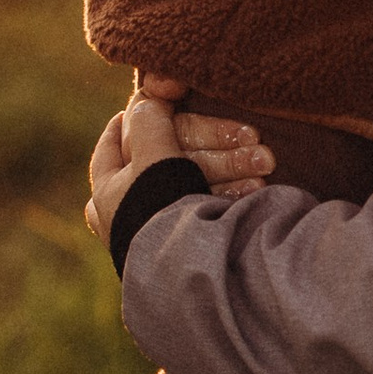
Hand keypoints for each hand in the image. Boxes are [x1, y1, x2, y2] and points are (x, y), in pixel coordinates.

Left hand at [83, 79, 270, 237]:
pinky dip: (231, 193)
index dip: (142, 114)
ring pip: (194, 181)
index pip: (116, 139)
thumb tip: (149, 96)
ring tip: (266, 164)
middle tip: (251, 138)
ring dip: (232, 166)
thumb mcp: (152, 156)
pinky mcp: (184, 243)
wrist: (183, 277)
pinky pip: (209, 205)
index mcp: (107, 189)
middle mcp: (126, 210)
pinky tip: (257, 187)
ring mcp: (155, 227)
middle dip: (215, 145)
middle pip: (169, 158)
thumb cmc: (160, 213)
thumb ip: (150, 122)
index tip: (168, 98)